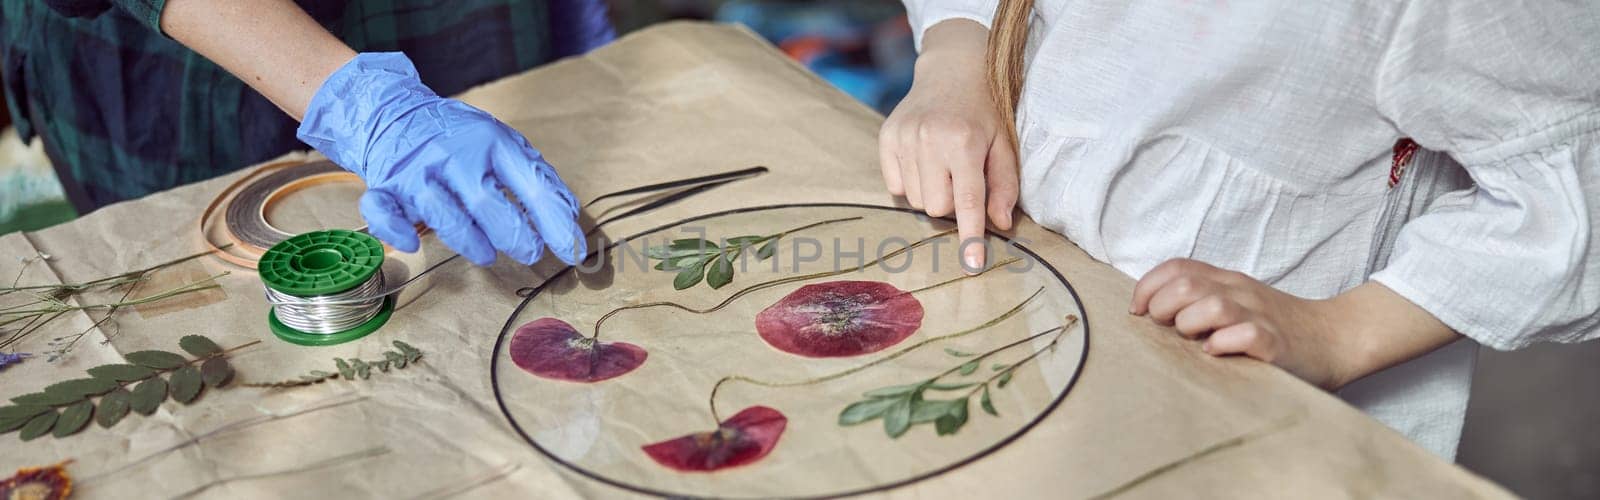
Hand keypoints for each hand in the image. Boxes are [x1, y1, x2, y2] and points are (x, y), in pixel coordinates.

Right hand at [297, 53, 584, 265]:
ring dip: (470, 242)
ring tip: (487, 253)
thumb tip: (570, 220)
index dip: (555, 223)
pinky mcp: (386, 187)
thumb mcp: (503, 145)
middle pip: (486, 205)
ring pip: (443, 216)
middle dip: (514, 236)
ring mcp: (416, 172)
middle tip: (529, 252)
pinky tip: (414, 242)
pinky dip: (397, 231)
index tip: (572, 251)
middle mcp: (453, 155)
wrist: (395, 112)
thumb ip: (536, 179)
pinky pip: (385, 213)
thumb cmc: (460, 139)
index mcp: (491, 142)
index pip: (531, 185)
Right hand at [880, 20, 1018, 270]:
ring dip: (933, 193)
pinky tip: (924, 160)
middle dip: (952, 204)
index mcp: (965, 142)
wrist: (953, 68)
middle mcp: (930, 140)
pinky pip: (897, 186)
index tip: (971, 264)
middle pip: (937, 208)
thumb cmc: (985, 110)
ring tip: (943, 166)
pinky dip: (912, 182)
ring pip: (917, 200)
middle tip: (962, 178)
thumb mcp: (1004, 143)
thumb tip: (1001, 224)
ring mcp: (904, 138)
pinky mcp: (886, 137)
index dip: (970, 236)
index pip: (967, 201)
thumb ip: (1004, 185)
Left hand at [1129, 259, 1460, 389]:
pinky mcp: (1276, 343)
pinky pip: (1245, 335)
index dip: (1148, 286)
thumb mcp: (1236, 303)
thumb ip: (1199, 301)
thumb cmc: (1276, 325)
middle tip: (1164, 329)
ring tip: (1193, 340)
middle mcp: (1239, 292)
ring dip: (1190, 324)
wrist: (1335, 337)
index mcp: (1226, 281)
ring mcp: (1259, 315)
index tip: (1138, 311)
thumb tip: (1150, 312)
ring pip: (1211, 305)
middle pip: (1185, 284)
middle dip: (1161, 307)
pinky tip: (1217, 353)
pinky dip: (1223, 344)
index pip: (1176, 267)